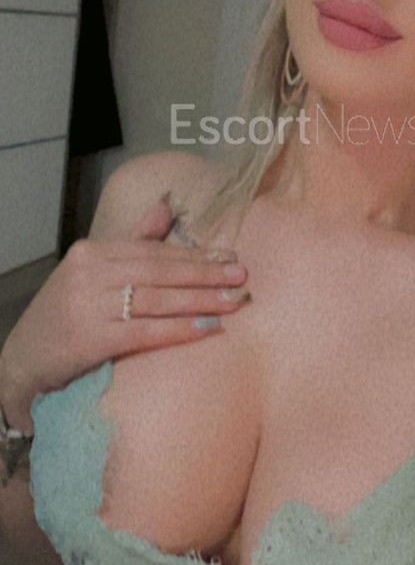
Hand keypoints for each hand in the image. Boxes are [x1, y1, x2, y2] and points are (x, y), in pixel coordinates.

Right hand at [0, 193, 250, 431]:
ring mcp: (88, 305)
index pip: (153, 251)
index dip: (194, 254)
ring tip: (233, 302)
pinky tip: (207, 328)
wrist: (23, 360)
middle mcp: (89, 273)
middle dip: (205, 274)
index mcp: (92, 251)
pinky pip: (146, 331)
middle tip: (241, 276)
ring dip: (200, 300)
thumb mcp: (92, 272)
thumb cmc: (66, 314)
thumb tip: (167, 205)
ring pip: (157, 299)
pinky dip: (180, 329)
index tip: (229, 257)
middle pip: (159, 271)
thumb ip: (132, 240)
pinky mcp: (90, 339)